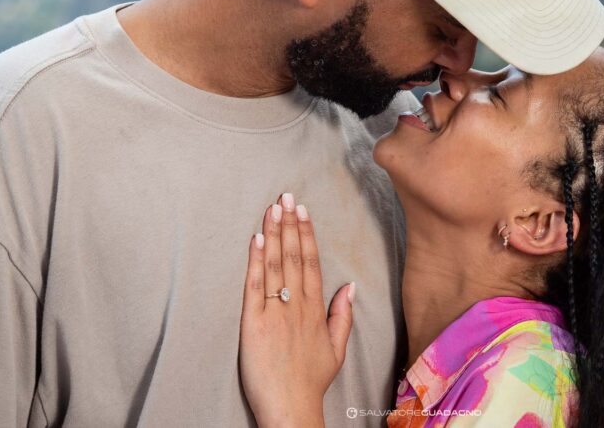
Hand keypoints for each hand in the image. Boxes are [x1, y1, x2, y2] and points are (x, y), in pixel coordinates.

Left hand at [239, 193, 354, 427]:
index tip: (303, 210)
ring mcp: (275, 313)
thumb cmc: (311, 381)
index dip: (306, 234)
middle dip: (289, 223)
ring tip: (271, 208)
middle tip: (285, 196)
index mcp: (315, 309)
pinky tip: (255, 240)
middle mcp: (297, 306)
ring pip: (275, 265)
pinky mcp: (253, 324)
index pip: (311, 262)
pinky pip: (255, 287)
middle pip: (294, 256)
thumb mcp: (336, 348)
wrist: (291, 408)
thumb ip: (342, 314)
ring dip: (273, 234)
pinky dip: (255, 262)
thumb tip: (349, 285)